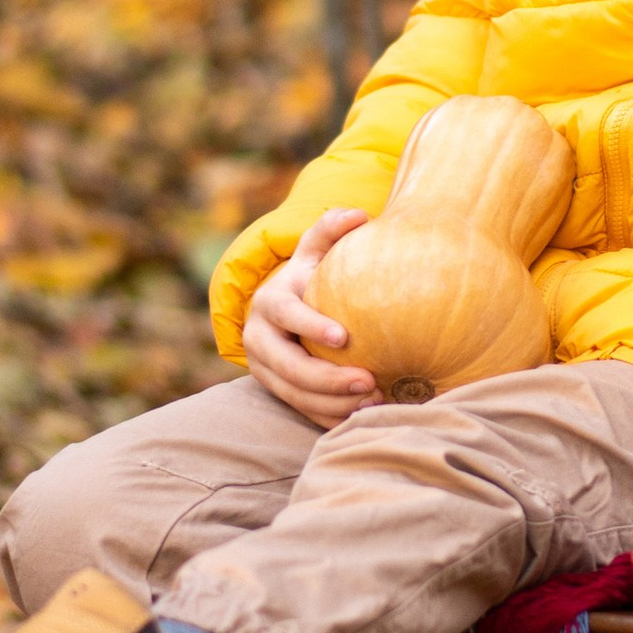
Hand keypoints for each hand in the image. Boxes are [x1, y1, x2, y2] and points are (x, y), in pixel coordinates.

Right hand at [243, 207, 377, 424]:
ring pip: (296, 395)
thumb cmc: (310, 278)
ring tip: (373, 399)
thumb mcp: (315, 251)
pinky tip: (362, 414)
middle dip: (327, 379)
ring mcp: (265, 370)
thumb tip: (359, 215)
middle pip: (288, 367)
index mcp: (270, 302)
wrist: (284, 312)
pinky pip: (302, 411)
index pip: (287, 315)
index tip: (345, 338)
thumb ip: (330, 230)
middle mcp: (259, 339)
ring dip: (334, 403)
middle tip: (369, 381)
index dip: (312, 326)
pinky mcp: (276, 392)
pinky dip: (331, 417)